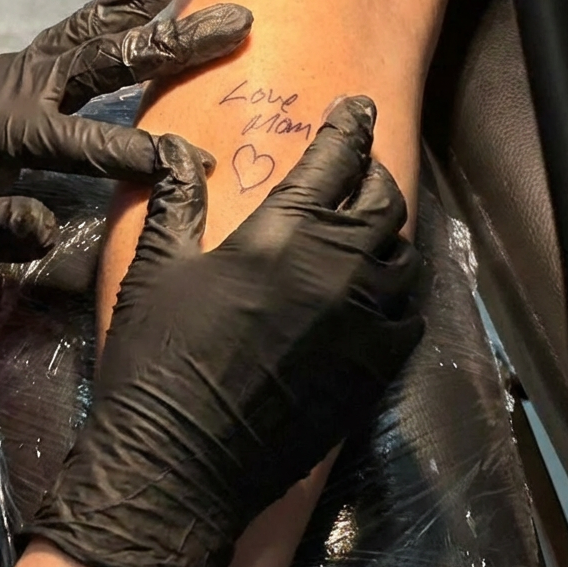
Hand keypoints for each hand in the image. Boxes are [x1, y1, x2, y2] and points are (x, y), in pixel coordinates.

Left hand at [0, 0, 251, 281]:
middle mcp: (15, 82)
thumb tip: (45, 227)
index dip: (126, 149)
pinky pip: (85, 25)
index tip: (183, 161)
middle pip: (101, 53)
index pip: (72, 138)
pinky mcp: (29, 65)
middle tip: (235, 17)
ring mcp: (22, 66)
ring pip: (95, 20)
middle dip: (170, 39)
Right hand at [30, 97, 422, 566]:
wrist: (179, 461)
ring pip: (404, 257)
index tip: (356, 105)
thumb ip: (177, 197)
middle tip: (357, 165)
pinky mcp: (372, 371)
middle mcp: (336, 269)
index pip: (335, 158)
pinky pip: (409, 317)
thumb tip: (173, 146)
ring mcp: (362, 323)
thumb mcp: (159, 266)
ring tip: (368, 226)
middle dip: (373, 172)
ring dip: (390, 233)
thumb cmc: (158, 355)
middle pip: (384, 200)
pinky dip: (399, 294)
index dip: (349, 124)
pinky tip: (377, 293)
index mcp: (282, 233)